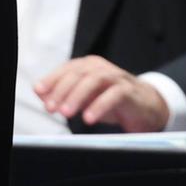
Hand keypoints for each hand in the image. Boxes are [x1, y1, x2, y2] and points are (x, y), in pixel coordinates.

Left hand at [33, 55, 169, 130]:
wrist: (146, 106)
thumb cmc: (111, 100)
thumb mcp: (85, 98)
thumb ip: (64, 94)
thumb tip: (41, 93)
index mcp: (88, 66)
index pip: (66, 69)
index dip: (51, 79)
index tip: (40, 92)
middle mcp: (101, 68)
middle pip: (78, 74)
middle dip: (61, 91)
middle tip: (50, 108)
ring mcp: (116, 77)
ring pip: (94, 80)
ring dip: (77, 96)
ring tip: (66, 113)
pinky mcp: (129, 91)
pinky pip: (114, 95)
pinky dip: (99, 106)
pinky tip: (89, 118)